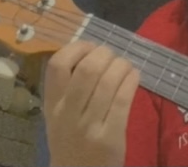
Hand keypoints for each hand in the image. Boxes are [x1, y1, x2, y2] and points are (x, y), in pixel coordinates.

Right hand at [43, 41, 139, 166]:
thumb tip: (93, 52)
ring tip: (126, 67)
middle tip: (112, 57)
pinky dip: (131, 80)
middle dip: (106, 54)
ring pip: (109, 81)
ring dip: (122, 66)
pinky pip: (123, 99)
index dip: (78, 48)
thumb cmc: (70, 140)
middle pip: (88, 69)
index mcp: (52, 105)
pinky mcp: (110, 136)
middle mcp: (67, 114)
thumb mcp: (59, 115)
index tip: (91, 48)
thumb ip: (69, 88)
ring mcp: (89, 126)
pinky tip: (134, 76)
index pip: (57, 64)